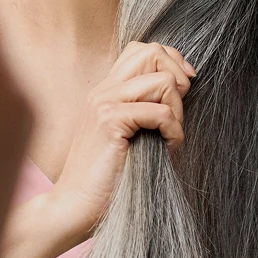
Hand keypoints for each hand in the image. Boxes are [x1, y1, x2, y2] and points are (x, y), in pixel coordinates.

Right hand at [54, 40, 195, 235]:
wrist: (72, 207)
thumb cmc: (106, 177)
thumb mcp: (128, 133)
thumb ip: (143, 107)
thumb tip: (182, 88)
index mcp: (107, 88)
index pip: (143, 49)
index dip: (171, 62)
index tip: (184, 88)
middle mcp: (104, 89)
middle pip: (154, 52)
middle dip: (178, 78)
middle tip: (177, 112)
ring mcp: (104, 102)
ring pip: (163, 81)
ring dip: (177, 110)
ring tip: (170, 135)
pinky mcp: (109, 121)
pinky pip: (160, 113)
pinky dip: (174, 131)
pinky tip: (168, 148)